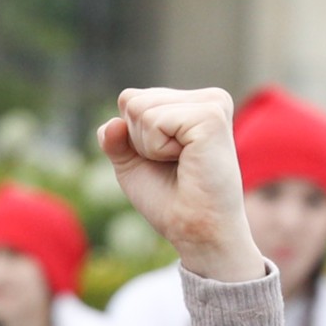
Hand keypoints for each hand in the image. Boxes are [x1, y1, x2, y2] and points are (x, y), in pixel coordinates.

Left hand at [98, 88, 262, 281]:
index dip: (130, 137)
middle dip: (137, 141)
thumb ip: (115, 137)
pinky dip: (157, 148)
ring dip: (148, 146)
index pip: (130, 98)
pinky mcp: (211, 116)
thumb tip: (113, 121)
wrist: (195, 228)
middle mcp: (207, 98)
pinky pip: (154, 121)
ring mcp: (212, 103)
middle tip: (171, 164)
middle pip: (132, 100)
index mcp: (192, 103)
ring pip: (140, 108)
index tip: (162, 160)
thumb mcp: (131, 163)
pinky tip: (185, 161)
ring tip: (180, 163)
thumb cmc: (169, 199)